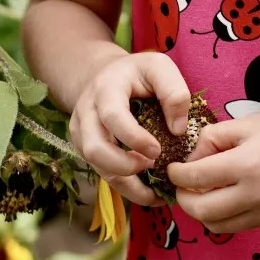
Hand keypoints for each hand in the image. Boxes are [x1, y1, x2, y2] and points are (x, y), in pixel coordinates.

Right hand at [69, 50, 190, 206]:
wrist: (105, 75)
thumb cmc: (138, 72)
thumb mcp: (159, 67)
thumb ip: (173, 91)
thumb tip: (178, 130)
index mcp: (106, 88)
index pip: (112, 116)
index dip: (134, 137)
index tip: (157, 150)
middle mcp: (87, 112)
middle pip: (95, 148)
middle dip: (124, 166)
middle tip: (153, 166)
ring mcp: (81, 133)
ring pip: (97, 167)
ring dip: (126, 183)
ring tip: (155, 190)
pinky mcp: (85, 148)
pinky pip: (102, 172)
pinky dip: (125, 187)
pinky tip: (148, 192)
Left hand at [166, 110, 259, 232]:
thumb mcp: (252, 123)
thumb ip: (217, 137)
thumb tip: (195, 155)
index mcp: (245, 165)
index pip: (197, 178)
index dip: (178, 174)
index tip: (173, 168)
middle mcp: (253, 194)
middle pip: (201, 210)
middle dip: (184, 199)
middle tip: (181, 185)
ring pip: (217, 226)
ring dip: (201, 213)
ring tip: (201, 192)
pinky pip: (237, 226)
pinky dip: (222, 217)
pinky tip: (223, 199)